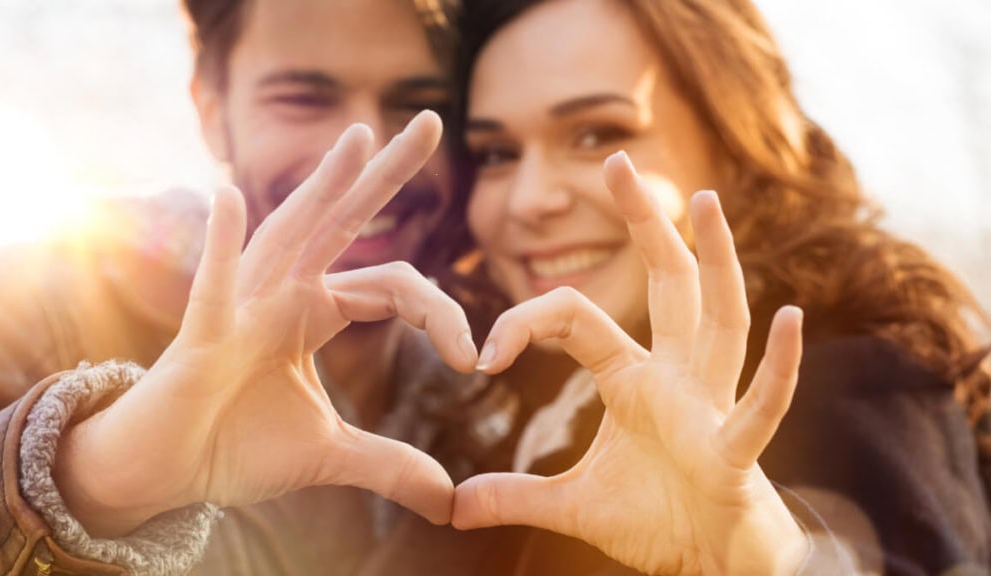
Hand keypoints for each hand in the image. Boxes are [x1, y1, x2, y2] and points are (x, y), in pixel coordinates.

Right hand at [55, 111, 477, 536]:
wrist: (169, 472)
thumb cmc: (237, 444)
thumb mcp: (328, 453)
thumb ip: (388, 464)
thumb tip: (449, 500)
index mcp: (315, 310)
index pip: (395, 286)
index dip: (441, 315)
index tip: (474, 359)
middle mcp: (283, 292)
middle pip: (344, 222)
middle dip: (387, 175)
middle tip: (432, 122)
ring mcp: (242, 304)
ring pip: (288, 233)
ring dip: (322, 187)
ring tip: (359, 139)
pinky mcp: (203, 335)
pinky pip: (213, 285)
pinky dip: (221, 245)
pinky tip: (229, 196)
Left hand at [453, 152, 807, 574]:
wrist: (711, 566)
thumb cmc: (657, 521)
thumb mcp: (573, 506)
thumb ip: (515, 497)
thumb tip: (453, 506)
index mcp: (634, 380)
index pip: (578, 319)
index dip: (526, 322)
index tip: (483, 354)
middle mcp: (678, 377)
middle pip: (666, 285)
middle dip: (645, 224)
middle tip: (617, 162)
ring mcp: (711, 407)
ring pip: (719, 321)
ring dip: (716, 262)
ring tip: (704, 202)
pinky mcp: (735, 452)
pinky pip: (761, 405)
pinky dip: (781, 367)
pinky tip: (793, 319)